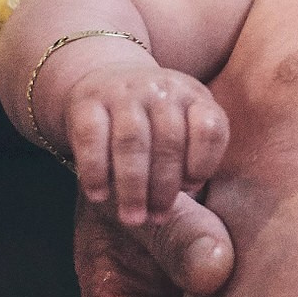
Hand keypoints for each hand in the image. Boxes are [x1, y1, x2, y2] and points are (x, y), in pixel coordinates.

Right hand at [64, 63, 229, 226]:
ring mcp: (124, 93)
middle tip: (157, 218)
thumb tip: (189, 189)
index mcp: (194, 97)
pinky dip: (95, 170)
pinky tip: (99, 196)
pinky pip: (91, 137)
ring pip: (131, 141)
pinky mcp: (88, 101)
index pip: (209, 128)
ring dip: (132, 185)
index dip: (204, 162)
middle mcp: (161, 90)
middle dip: (164, 187)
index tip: (191, 187)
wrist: (107, 78)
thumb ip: (194, 154)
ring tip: (132, 217)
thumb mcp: (184, 124)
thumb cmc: (154, 120)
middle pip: (168, 141)